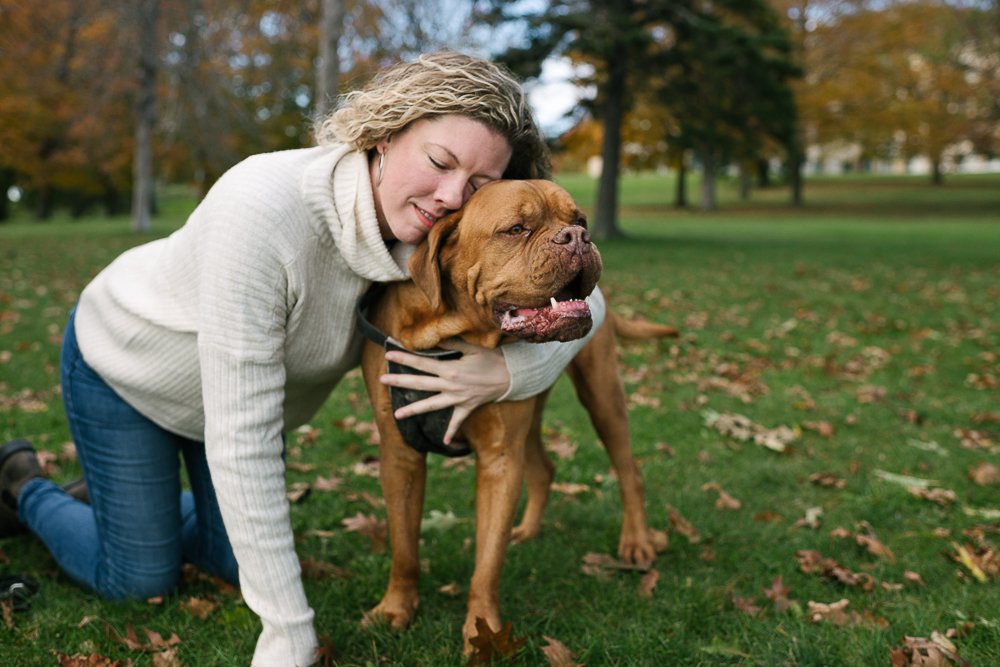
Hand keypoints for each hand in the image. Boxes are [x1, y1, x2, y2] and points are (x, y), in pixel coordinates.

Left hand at [380, 340, 509, 443]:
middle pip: (420, 384)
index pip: (421, 363)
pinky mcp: (467, 407)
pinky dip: (452, 433)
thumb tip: (431, 340)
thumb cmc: (491, 358)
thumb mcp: (471, 348)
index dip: (404, 358)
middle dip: (400, 382)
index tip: (389, 354)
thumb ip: (450, 345)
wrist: (511, 376)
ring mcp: (457, 398)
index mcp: (449, 369)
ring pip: (431, 405)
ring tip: (397, 415)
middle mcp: (450, 385)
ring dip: (414, 410)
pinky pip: (457, 422)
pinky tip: (444, 443)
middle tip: (382, 380)